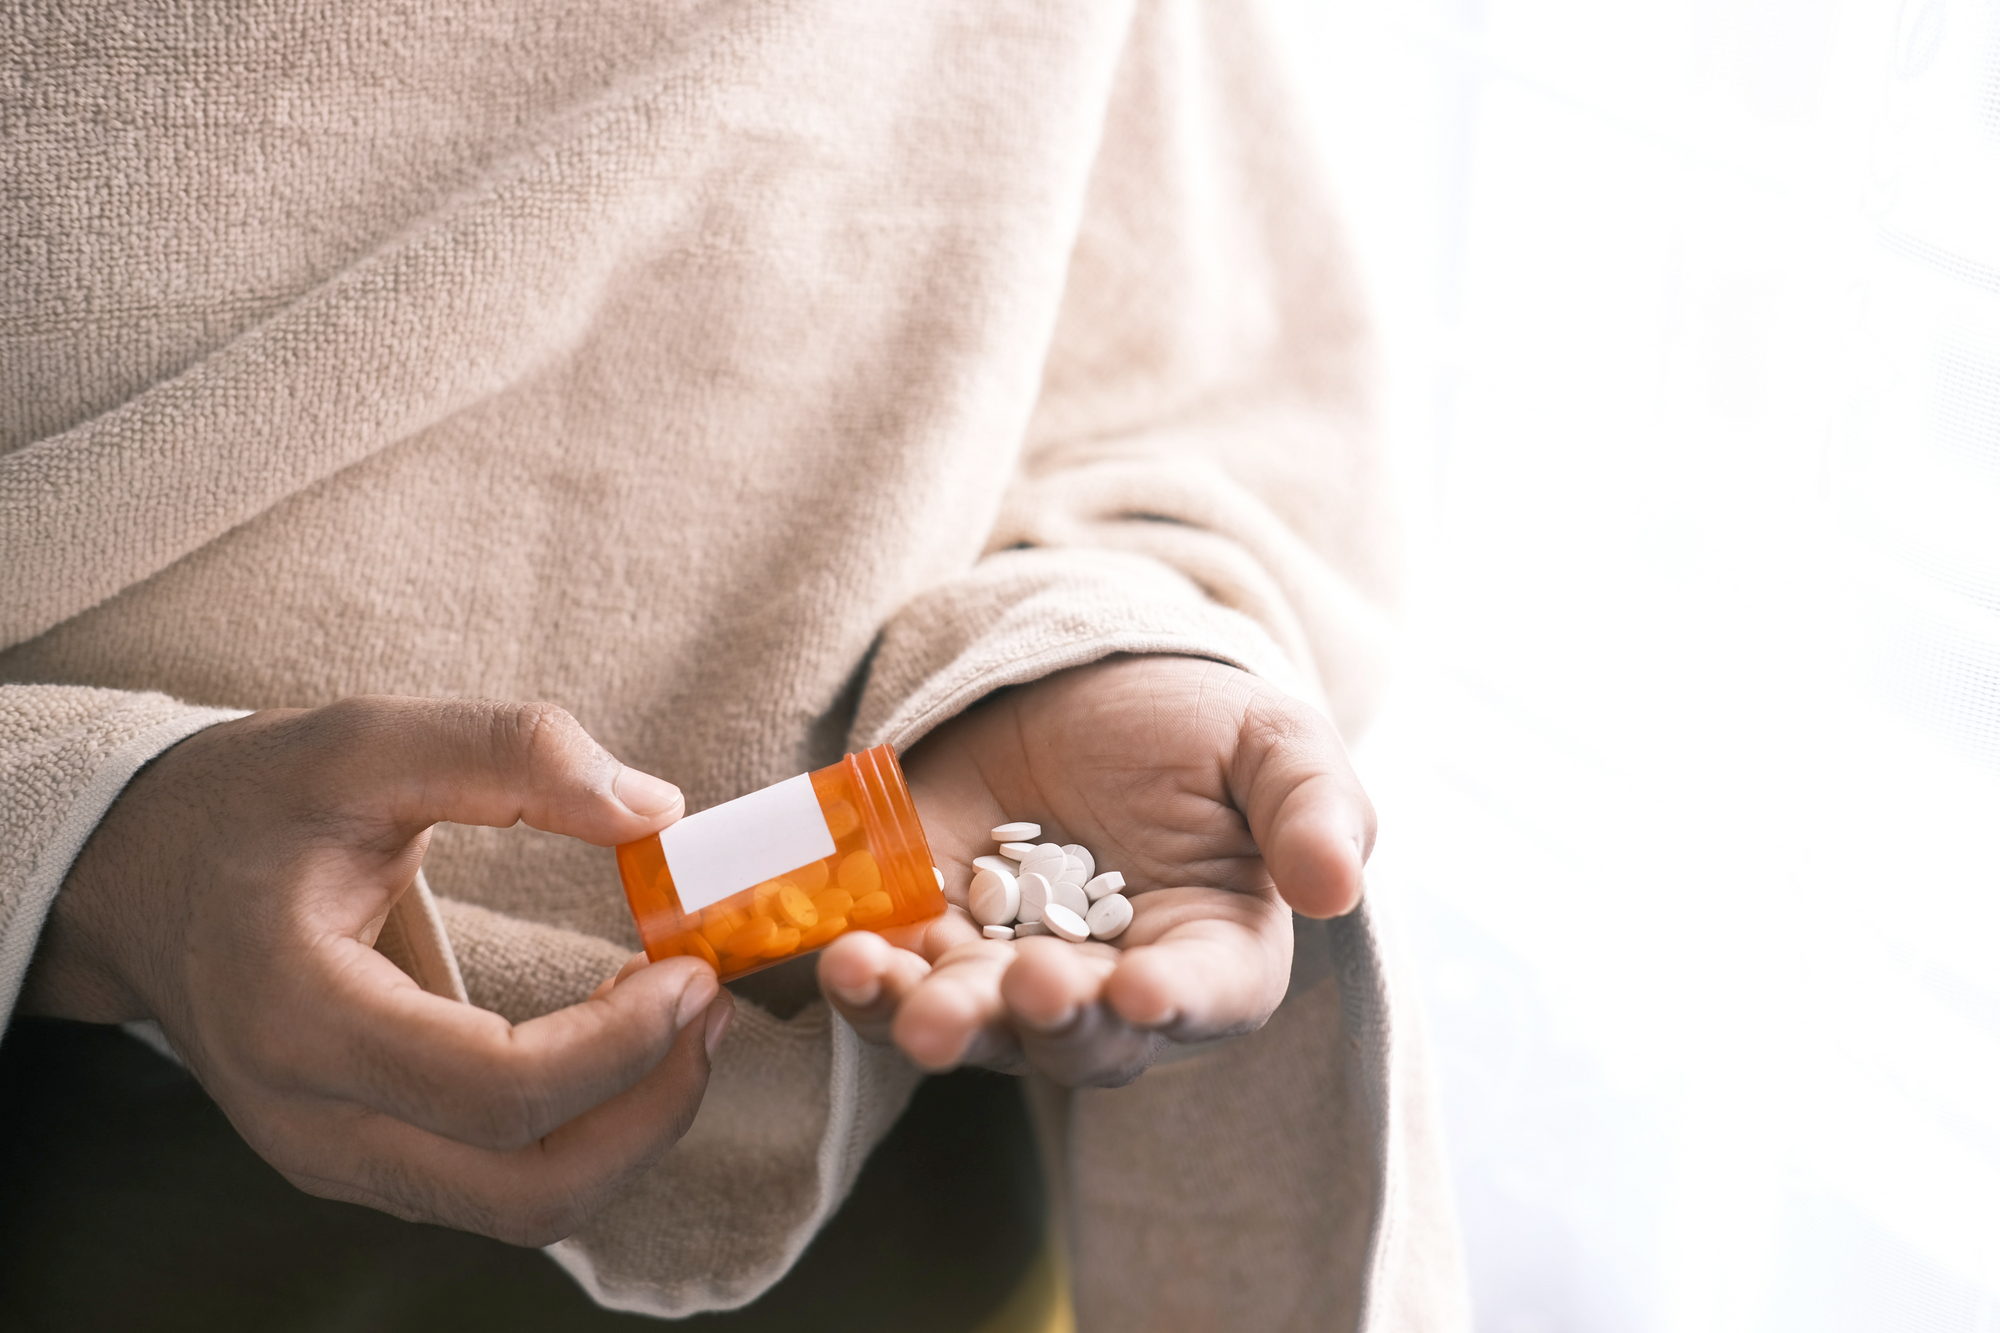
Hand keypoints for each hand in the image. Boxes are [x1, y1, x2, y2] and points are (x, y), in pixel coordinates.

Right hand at [21, 697, 732, 1245]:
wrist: (138, 874)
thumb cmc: (247, 805)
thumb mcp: (365, 742)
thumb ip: (509, 755)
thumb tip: (653, 808)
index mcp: (299, 1017)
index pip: (495, 1091)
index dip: (621, 1045)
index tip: (693, 970)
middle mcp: (309, 1121)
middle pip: (523, 1192)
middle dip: (650, 1111)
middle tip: (711, 1008)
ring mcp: (332, 1157)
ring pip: (520, 1209)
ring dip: (628, 1130)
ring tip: (683, 1022)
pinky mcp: (362, 1158)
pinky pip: (495, 1186)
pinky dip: (581, 1131)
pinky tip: (619, 1042)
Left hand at [817, 655, 1372, 1086]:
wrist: (1078, 686)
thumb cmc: (1193, 724)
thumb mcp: (1272, 741)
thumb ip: (1314, 808)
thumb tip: (1336, 888)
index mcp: (1213, 952)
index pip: (1206, 996)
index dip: (1176, 1003)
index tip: (1141, 991)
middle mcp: (1111, 989)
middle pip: (1081, 1037)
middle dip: (1046, 1021)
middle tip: (1019, 989)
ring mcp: (1012, 972)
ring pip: (978, 1027)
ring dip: (936, 1020)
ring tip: (898, 994)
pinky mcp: (930, 940)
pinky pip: (898, 982)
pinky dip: (867, 983)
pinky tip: (844, 958)